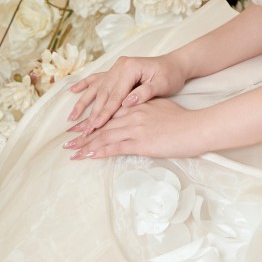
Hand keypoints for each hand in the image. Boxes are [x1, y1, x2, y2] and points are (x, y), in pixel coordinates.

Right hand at [66, 53, 185, 141]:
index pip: (115, 95)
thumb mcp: (162, 84)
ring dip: (84, 103)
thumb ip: (144, 93)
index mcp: (130, 68)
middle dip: (92, 113)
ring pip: (97, 88)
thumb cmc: (170, 75)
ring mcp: (116, 67)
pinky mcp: (116, 71)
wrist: (174, 65)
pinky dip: (85, 85)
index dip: (105, 113)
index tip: (96, 127)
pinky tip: (73, 90)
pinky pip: (97, 78)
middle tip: (84, 131)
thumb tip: (127, 102)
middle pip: (103, 93)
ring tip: (72, 117)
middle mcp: (120, 66)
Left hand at [66, 97, 214, 161]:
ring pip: (104, 136)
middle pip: (102, 125)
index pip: (109, 113)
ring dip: (85, 144)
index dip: (92, 121)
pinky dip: (98, 151)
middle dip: (83, 133)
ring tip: (71, 151)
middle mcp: (132, 115)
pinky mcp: (139, 142)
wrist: (194, 127)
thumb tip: (136, 115)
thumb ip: (146, 110)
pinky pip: (114, 147)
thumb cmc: (183, 120)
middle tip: (67, 142)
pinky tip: (87, 155)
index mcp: (136, 106)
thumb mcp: (161, 108)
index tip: (79, 127)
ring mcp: (134, 128)